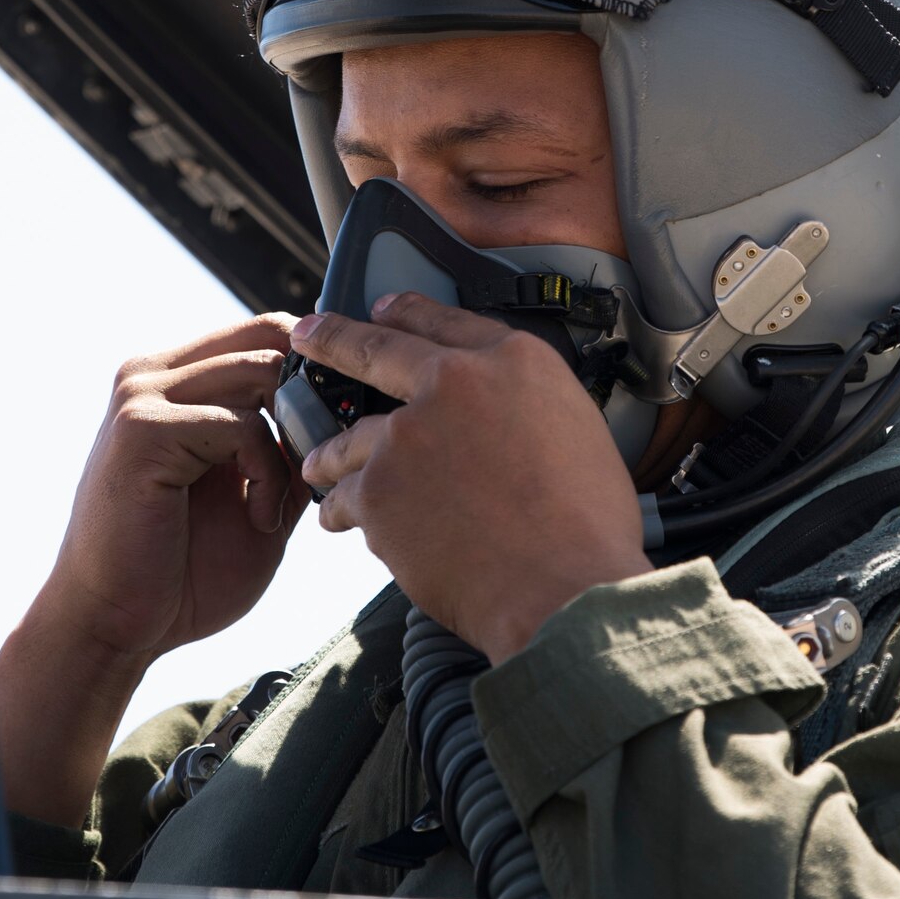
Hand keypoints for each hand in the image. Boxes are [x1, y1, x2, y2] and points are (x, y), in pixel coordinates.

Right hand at [0, 314, 312, 827]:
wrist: (117, 625)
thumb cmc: (185, 569)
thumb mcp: (263, 495)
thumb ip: (295, 447)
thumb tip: (353, 410)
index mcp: (177, 380)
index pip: (267, 329)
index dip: (322, 365)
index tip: (356, 419)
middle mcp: (153, 373)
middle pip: (270, 336)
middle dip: (319, 397)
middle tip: (331, 461)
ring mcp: (142, 395)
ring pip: (262, 373)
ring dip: (295, 440)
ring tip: (287, 502)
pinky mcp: (142, 428)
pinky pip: (241, 423)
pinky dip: (267, 474)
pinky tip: (262, 521)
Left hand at [294, 294, 651, 662]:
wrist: (566, 590)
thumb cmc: (589, 528)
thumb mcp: (583, 435)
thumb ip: (531, 411)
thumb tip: (508, 423)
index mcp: (516, 364)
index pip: (450, 321)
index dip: (411, 311)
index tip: (383, 308)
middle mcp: (455, 384)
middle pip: (376, 351)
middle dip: (335, 339)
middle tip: (310, 334)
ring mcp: (407, 437)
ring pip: (350, 440)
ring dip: (331, 454)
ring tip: (317, 464)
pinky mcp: (377, 492)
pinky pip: (346, 498)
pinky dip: (344, 512)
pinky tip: (341, 522)